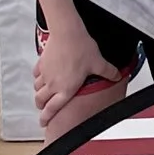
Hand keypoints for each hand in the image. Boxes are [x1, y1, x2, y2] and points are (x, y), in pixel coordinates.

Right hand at [32, 15, 119, 131]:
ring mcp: (45, 74)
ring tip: (44, 92)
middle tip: (43, 108)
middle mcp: (53, 84)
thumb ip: (108, 71)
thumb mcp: (98, 62)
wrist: (67, 32)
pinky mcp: (41, 63)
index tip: (43, 122)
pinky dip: (38, 77)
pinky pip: (36, 74)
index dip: (46, 118)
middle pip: (41, 101)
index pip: (52, 109)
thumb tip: (117, 76)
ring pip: (37, 88)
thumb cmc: (80, 48)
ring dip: (40, 92)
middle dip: (41, 106)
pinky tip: (42, 75)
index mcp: (66, 89)